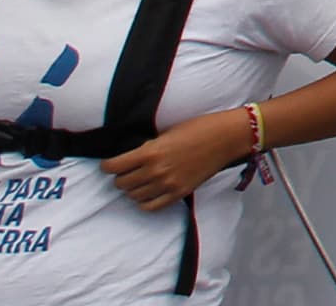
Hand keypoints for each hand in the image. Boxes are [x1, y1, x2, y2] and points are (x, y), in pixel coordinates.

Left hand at [102, 109, 254, 211]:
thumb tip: (133, 157)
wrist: (228, 137)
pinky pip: (150, 207)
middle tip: (127, 171)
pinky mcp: (179, 193)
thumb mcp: (167, 133)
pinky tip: (148, 193)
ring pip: (133, 196)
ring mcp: (168, 184)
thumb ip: (148, 146)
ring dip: (132, 189)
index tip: (109, 165)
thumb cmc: (200, 128)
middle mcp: (155, 171)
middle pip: (121, 183)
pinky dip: (144, 202)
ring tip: (139, 181)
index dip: (107, 166)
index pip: (113, 166)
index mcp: (150, 152)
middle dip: (121, 177)